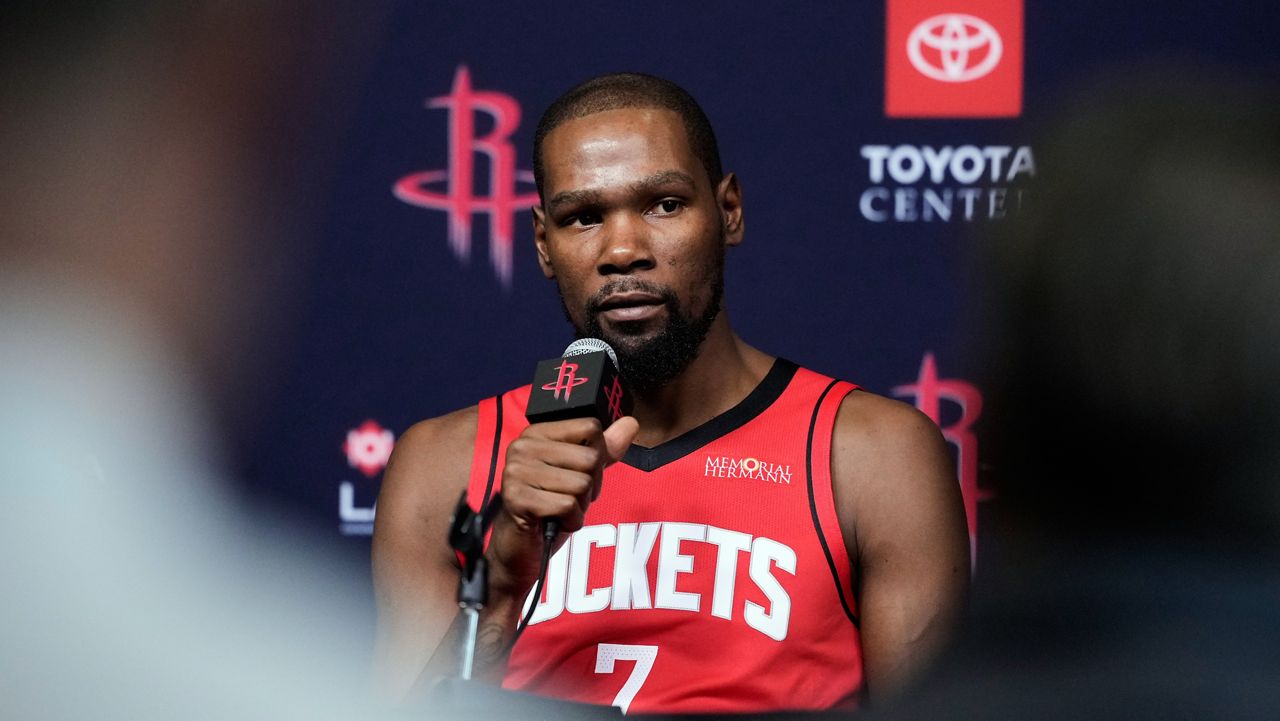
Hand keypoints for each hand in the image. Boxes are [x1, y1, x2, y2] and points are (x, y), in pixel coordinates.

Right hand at [487, 415, 637, 597]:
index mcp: (537, 433)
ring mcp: (516, 472)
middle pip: (590, 458)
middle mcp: (522, 447)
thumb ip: (605, 448)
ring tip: (559, 509)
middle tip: (569, 497)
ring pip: (581, 483)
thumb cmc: (550, 506)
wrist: (521, 546)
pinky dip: (571, 521)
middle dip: (591, 485)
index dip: (598, 456)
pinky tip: (555, 521)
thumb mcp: (581, 473)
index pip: (590, 427)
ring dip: (580, 505)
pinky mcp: (517, 499)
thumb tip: (630, 423)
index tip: (578, 473)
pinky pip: (568, 505)